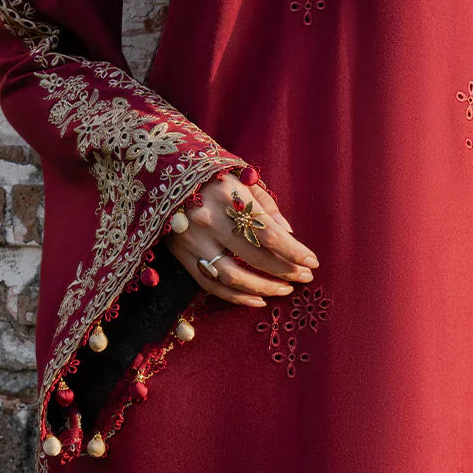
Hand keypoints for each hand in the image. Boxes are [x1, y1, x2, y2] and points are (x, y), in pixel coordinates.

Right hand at [167, 172, 317, 308]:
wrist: (160, 172)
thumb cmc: (210, 174)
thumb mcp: (240, 178)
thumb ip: (266, 206)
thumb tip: (288, 234)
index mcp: (227, 197)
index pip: (268, 233)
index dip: (294, 251)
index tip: (312, 261)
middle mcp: (208, 221)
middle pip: (254, 256)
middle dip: (284, 270)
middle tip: (304, 276)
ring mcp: (192, 241)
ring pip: (233, 277)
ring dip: (263, 288)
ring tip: (285, 290)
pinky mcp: (181, 255)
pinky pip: (211, 284)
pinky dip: (236, 297)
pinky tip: (258, 300)